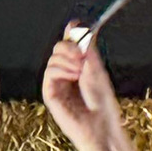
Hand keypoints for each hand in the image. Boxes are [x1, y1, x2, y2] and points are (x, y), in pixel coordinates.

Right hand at [41, 30, 125, 150]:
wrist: (100, 125)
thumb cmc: (102, 102)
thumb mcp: (95, 67)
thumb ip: (85, 46)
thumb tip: (75, 25)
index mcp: (79, 66)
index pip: (70, 44)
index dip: (71, 34)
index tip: (76, 27)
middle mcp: (66, 73)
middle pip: (59, 47)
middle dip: (70, 47)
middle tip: (82, 57)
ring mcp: (57, 83)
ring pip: (54, 58)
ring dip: (68, 60)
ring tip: (80, 72)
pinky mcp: (50, 93)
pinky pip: (49, 71)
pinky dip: (61, 70)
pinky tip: (73, 76)